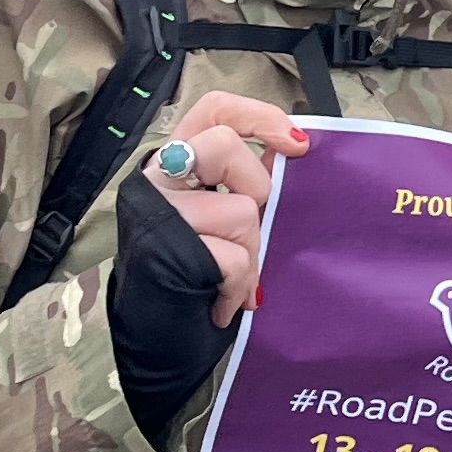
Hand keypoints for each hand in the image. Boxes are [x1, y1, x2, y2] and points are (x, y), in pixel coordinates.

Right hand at [138, 91, 304, 323]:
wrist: (160, 343)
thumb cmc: (199, 278)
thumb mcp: (225, 220)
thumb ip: (245, 184)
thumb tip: (288, 150)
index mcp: (174, 164)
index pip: (213, 108)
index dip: (258, 115)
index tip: (295, 144)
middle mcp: (155, 180)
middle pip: (224, 145)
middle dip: (255, 190)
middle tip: (248, 228)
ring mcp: (156, 215)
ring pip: (238, 210)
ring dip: (249, 254)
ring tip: (232, 279)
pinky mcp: (162, 252)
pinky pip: (232, 258)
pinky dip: (238, 286)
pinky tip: (223, 303)